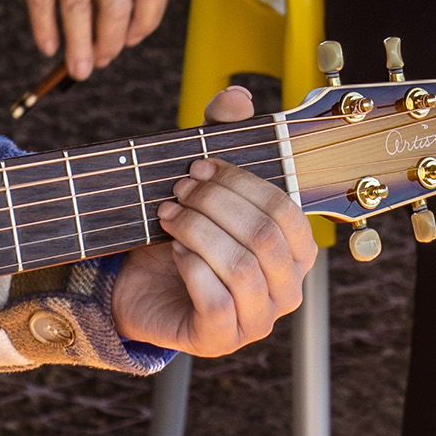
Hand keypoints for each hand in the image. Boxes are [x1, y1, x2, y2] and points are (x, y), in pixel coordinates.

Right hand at [3, 0, 177, 86]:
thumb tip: (123, 34)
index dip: (148, 20)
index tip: (133, 40)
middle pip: (115, 0)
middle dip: (110, 40)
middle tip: (101, 62)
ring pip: (77, 3)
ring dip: (79, 44)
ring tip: (79, 69)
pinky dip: (44, 26)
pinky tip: (49, 45)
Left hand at [104, 83, 313, 357]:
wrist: (139, 286)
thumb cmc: (184, 233)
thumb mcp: (204, 182)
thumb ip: (223, 137)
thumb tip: (236, 96)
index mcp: (296, 251)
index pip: (286, 210)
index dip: (242, 182)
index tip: (200, 164)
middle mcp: (286, 289)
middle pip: (263, 236)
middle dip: (215, 204)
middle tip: (178, 187)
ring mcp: (257, 320)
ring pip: (240, 267)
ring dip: (198, 231)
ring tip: (168, 213)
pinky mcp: (220, 339)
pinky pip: (215, 299)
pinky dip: (189, 266)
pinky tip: (171, 249)